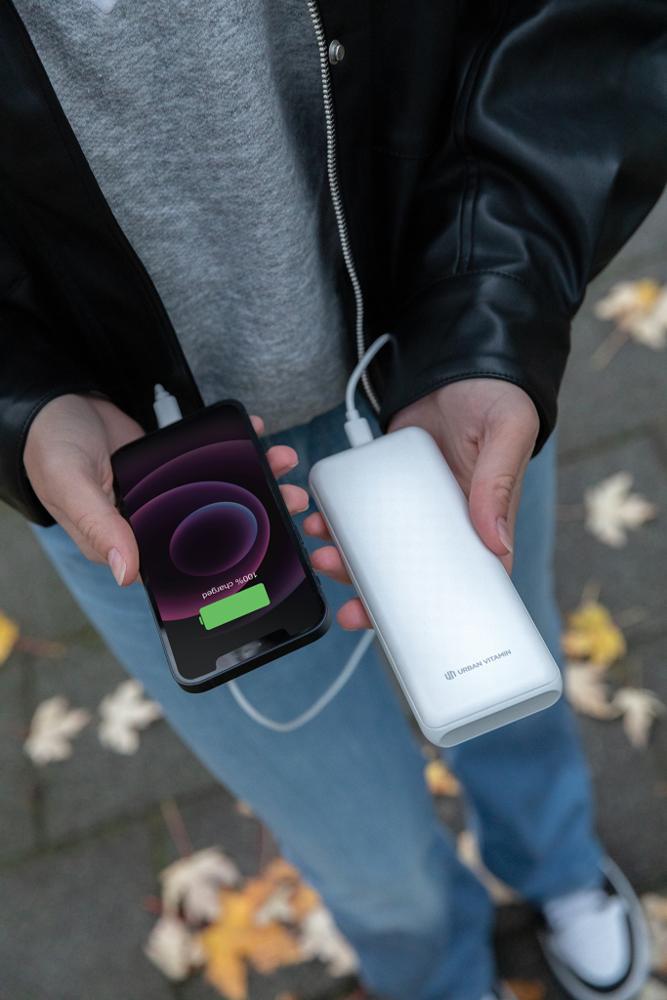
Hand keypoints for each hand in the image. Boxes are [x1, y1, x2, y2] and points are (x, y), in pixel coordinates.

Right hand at [23, 394, 308, 586]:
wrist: (53, 403)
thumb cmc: (52, 450)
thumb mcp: (72, 487)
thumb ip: (99, 527)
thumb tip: (127, 574)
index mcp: (129, 541)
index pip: (186, 564)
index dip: (231, 560)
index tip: (271, 548)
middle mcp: (155, 521)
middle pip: (217, 525)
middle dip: (260, 514)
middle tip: (295, 502)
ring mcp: (169, 491)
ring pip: (223, 490)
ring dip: (258, 477)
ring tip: (285, 464)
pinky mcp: (175, 462)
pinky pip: (213, 458)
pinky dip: (238, 445)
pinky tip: (259, 432)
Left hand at [303, 378, 539, 628]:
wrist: (460, 366)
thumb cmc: (498, 402)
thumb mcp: (506, 435)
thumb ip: (498, 483)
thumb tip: (495, 541)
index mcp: (484, 524)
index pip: (467, 585)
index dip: (437, 617)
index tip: (405, 634)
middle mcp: (446, 524)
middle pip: (411, 578)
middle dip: (376, 596)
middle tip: (348, 608)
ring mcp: (414, 508)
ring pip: (378, 550)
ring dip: (349, 561)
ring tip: (324, 557)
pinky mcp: (387, 486)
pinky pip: (361, 512)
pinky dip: (339, 521)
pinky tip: (320, 520)